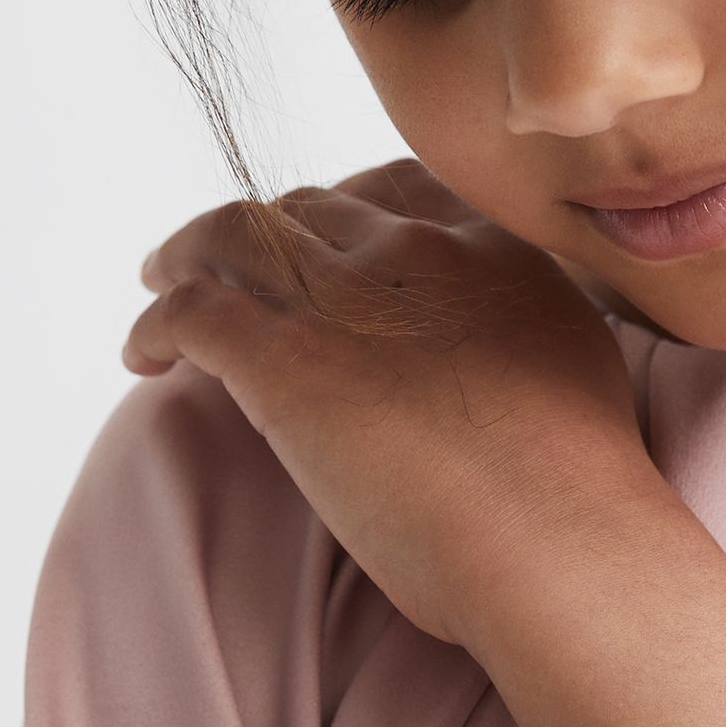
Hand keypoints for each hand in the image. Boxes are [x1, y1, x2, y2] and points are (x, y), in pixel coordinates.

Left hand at [123, 156, 651, 648]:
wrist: (559, 535)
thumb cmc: (581, 488)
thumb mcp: (579, 364)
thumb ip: (534, 330)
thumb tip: (511, 356)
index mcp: (494, 249)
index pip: (400, 191)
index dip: (350, 208)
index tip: (330, 237)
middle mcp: (416, 250)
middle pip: (311, 209)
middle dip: (268, 233)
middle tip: (240, 270)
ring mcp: (346, 298)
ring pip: (232, 235)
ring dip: (188, 254)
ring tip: (163, 279)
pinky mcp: (283, 359)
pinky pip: (191, 310)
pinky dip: (156, 323)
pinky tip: (144, 356)